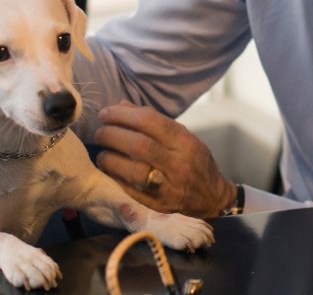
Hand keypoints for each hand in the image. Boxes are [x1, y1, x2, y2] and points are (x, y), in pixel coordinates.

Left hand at [94, 102, 236, 218]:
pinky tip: (107, 170)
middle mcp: (179, 164)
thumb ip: (153, 122)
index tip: (106, 113)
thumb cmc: (195, 162)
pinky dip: (114, 178)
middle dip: (112, 135)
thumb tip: (121, 105)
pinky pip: (131, 192)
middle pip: (139, 145)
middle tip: (99, 132)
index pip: (150, 121)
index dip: (123, 115)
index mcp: (186, 142)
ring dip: (110, 159)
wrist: (212, 199)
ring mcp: (169, 187)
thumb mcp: (183, 137)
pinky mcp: (159, 206)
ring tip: (101, 153)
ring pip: (133, 171)